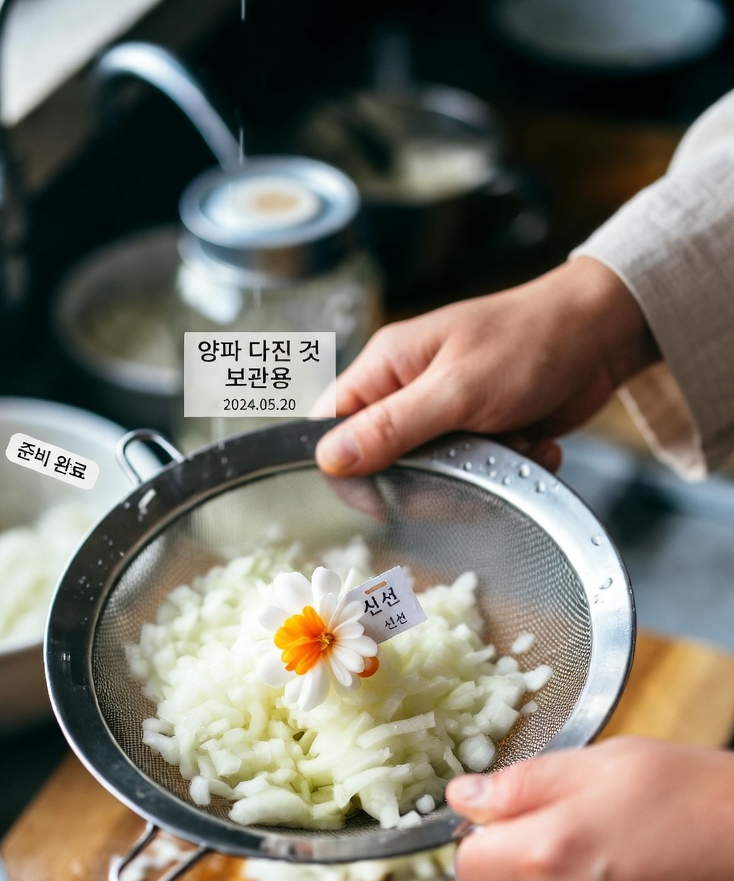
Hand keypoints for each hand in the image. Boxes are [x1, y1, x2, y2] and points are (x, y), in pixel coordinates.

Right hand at [314, 257, 658, 476]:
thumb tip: (330, 458)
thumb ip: (392, 427)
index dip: (348, 468)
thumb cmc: (530, 343)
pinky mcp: (478, 434)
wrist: (602, 334)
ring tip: (512, 447)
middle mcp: (407, 391)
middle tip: (472, 464)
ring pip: (431, 478)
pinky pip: (472, 475)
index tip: (386, 494)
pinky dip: (505, 470)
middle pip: (383, 464)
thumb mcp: (456, 390)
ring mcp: (443, 414)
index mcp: (386, 367)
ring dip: (478, 474)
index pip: (332, 426)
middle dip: (430, 479)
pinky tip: (531, 448)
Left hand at [448, 737, 733, 880]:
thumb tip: (461, 798)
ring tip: (636, 868)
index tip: (518, 827)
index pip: (466, 866)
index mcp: (546, 855)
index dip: (488, 842)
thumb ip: (522, 783)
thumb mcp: (611, 762)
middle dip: (531, 872)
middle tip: (591, 838)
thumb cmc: (708, 801)